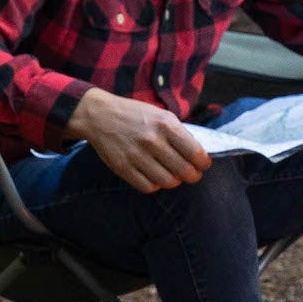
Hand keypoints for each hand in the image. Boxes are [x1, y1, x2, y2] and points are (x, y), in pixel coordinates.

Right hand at [66, 89, 212, 193]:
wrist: (99, 115)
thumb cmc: (134, 114)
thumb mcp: (160, 115)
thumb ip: (178, 133)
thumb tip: (196, 154)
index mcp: (165, 124)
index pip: (194, 152)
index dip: (203, 163)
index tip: (203, 165)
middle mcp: (152, 140)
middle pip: (184, 170)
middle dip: (193, 176)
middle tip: (192, 175)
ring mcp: (136, 155)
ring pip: (167, 181)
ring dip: (174, 181)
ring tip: (173, 176)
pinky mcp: (123, 167)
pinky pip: (148, 187)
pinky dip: (156, 185)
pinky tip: (155, 177)